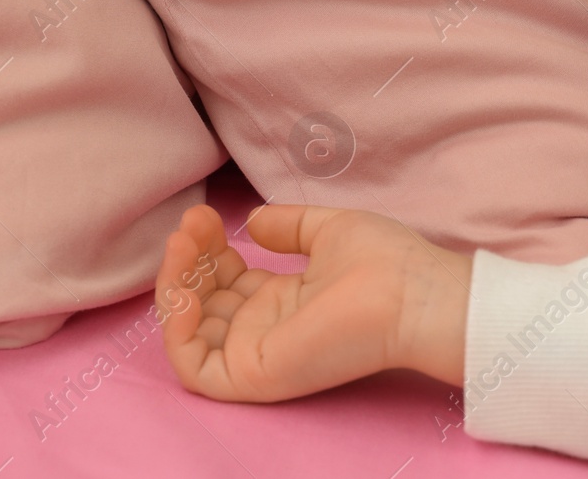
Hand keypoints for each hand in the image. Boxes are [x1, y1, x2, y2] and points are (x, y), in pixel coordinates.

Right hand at [155, 202, 473, 401]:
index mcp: (283, 299)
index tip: (206, 213)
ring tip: (183, 242)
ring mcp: (257, 353)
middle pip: (203, 300)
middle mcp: (265, 328)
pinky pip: (194, 367)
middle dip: (188, 258)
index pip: (225, 280)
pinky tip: (187, 288)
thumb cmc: (385, 263)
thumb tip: (253, 222)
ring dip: (175, 285)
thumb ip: (288, 227)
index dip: (207, 247)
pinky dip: (178, 330)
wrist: (412, 294)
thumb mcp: (327, 231)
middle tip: (194, 221)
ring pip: (190, 331)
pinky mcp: (254, 375)